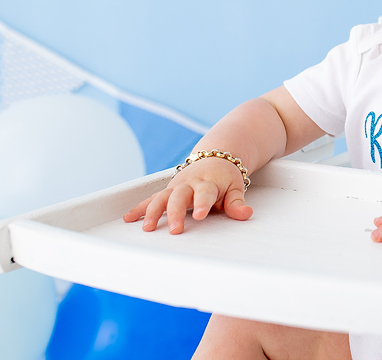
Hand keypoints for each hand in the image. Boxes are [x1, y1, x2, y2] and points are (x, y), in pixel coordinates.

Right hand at [123, 157, 252, 233]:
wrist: (214, 157)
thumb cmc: (225, 177)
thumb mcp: (236, 187)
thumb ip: (237, 203)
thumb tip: (246, 214)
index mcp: (208, 182)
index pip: (205, 193)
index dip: (202, 203)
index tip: (200, 215)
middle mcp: (189, 184)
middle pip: (179, 197)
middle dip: (175, 213)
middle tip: (174, 229)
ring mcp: (176, 186)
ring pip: (161, 197)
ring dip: (152, 211)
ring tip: (147, 227)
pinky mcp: (167, 190)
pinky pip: (151, 198)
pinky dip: (140, 207)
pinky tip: (129, 218)